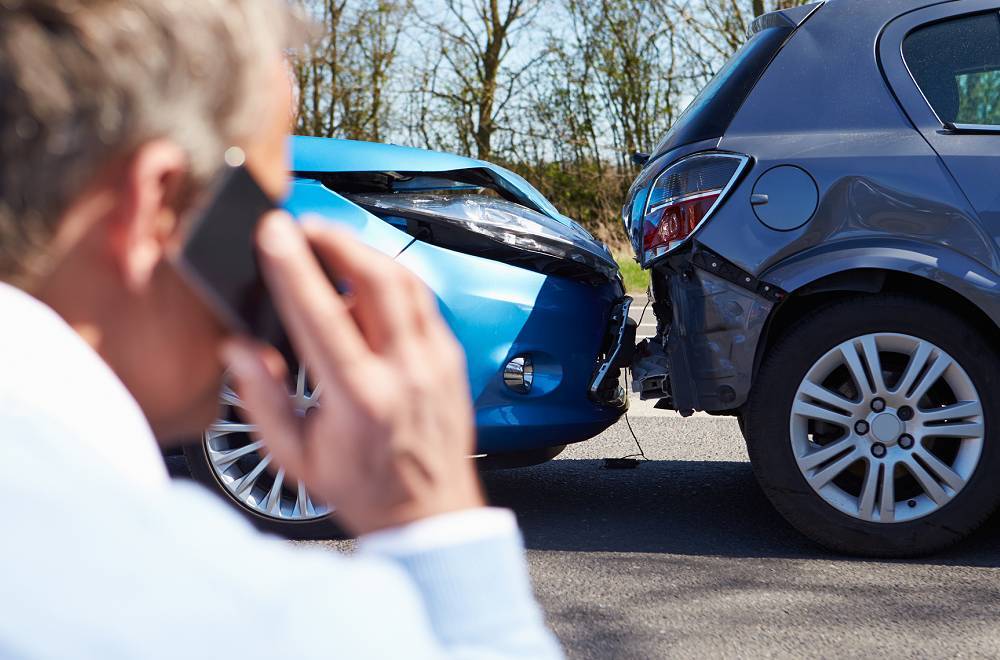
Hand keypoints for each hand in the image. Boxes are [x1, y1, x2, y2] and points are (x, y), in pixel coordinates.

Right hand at [221, 211, 483, 535]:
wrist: (429, 513)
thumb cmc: (363, 488)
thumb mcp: (295, 457)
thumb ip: (262, 399)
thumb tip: (238, 348)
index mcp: (360, 398)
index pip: (322, 314)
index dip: (294, 267)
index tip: (273, 232)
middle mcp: (405, 372)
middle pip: (377, 279)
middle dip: (336, 239)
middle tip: (303, 226)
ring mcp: (436, 361)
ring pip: (406, 281)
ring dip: (365, 252)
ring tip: (330, 244)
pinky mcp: (451, 357)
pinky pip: (422, 301)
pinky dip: (391, 279)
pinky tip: (366, 281)